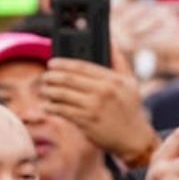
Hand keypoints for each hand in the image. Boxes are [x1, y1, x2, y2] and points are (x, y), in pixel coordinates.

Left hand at [42, 58, 158, 166]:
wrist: (134, 139)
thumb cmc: (131, 109)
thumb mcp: (130, 82)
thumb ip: (118, 61)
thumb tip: (110, 41)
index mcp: (112, 80)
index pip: (82, 66)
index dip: (63, 63)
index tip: (52, 62)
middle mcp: (102, 92)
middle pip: (68, 79)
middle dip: (52, 77)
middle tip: (45, 77)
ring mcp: (93, 108)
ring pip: (62, 95)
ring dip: (49, 91)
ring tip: (44, 90)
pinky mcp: (86, 122)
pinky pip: (63, 111)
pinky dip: (52, 107)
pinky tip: (47, 105)